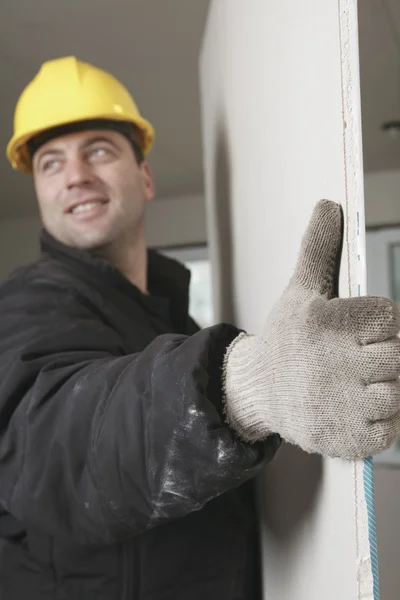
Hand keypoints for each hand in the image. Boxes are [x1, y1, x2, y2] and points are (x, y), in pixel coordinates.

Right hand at [223, 200, 399, 458]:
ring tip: (357, 381)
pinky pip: (391, 429)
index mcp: (323, 323)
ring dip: (384, 387)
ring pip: (399, 392)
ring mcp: (340, 406)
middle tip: (359, 358)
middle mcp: (331, 364)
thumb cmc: (288, 338)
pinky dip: (381, 420)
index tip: (360, 331)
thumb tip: (330, 205)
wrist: (260, 391)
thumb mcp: (300, 290)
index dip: (380, 324)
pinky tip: (356, 407)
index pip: (390, 317)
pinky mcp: (346, 439)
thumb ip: (321, 248)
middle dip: (384, 355)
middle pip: (398, 355)